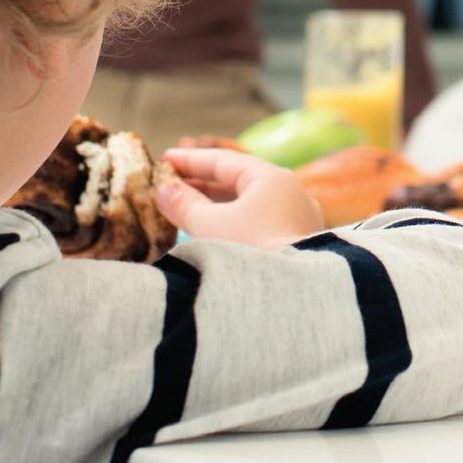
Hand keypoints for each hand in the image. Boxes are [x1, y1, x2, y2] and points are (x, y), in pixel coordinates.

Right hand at [156, 147, 323, 248]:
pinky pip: (259, 226)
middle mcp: (291, 195)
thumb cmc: (251, 256)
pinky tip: (214, 234)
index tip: (165, 159)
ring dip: (216, 207)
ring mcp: (297, 223)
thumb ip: (184, 205)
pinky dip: (233, 224)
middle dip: (202, 184)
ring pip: (250, 206)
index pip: (224, 161)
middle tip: (170, 184)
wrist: (293, 304)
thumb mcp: (210, 227)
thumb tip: (164, 190)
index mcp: (272, 179)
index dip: (191, 160)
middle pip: (238, 182)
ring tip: (185, 209)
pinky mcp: (297, 249)